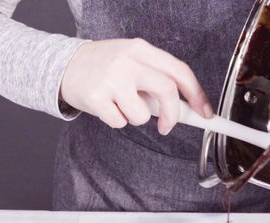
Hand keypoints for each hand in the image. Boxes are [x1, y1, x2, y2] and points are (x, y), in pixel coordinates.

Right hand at [60, 39, 211, 134]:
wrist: (64, 65)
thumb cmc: (104, 67)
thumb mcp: (131, 61)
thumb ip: (155, 77)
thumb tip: (185, 106)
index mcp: (141, 49)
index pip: (179, 71)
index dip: (197, 95)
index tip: (204, 113)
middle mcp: (128, 61)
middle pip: (167, 90)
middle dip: (173, 115)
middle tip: (167, 126)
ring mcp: (111, 79)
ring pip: (142, 114)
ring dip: (137, 118)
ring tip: (122, 105)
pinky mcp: (95, 97)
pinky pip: (120, 122)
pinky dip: (117, 121)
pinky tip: (106, 107)